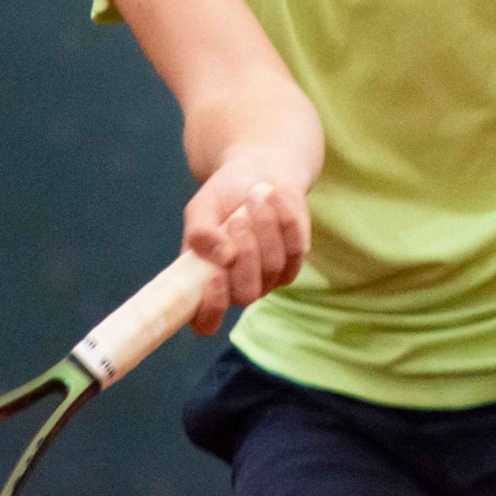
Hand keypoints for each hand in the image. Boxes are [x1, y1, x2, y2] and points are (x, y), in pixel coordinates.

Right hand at [181, 151, 310, 335]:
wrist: (257, 173)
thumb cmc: (223, 196)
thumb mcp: (202, 208)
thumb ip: (200, 232)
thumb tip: (220, 256)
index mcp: (203, 283)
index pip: (205, 322)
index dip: (210, 308)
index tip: (215, 275)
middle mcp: (236, 288)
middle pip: (246, 293)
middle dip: (245, 253)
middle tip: (238, 218)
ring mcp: (267, 279)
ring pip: (272, 267)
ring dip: (264, 227)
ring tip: (256, 195)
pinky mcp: (293, 263)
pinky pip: (295, 251)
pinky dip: (286, 221)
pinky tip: (276, 197)